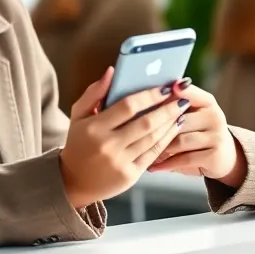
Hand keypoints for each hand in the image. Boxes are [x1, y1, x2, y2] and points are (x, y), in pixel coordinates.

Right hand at [59, 67, 191, 207]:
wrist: (73, 181)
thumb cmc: (78, 144)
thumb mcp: (78, 116)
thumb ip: (94, 92)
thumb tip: (112, 71)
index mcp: (94, 127)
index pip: (127, 106)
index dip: (149, 95)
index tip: (164, 87)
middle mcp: (108, 145)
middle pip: (145, 123)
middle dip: (167, 108)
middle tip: (181, 96)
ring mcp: (120, 162)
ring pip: (152, 138)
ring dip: (170, 122)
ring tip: (181, 109)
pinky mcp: (130, 176)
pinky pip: (153, 154)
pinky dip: (166, 140)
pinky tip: (174, 127)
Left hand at [148, 83, 246, 187]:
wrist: (225, 157)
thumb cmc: (199, 134)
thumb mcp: (193, 116)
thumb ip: (175, 106)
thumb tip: (145, 100)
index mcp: (207, 102)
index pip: (190, 93)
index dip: (174, 93)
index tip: (158, 91)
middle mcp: (215, 116)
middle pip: (179, 120)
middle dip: (158, 129)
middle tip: (135, 134)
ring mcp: (216, 137)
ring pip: (180, 141)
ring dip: (159, 148)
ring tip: (142, 152)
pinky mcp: (214, 156)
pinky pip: (184, 159)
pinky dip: (166, 164)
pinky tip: (153, 166)